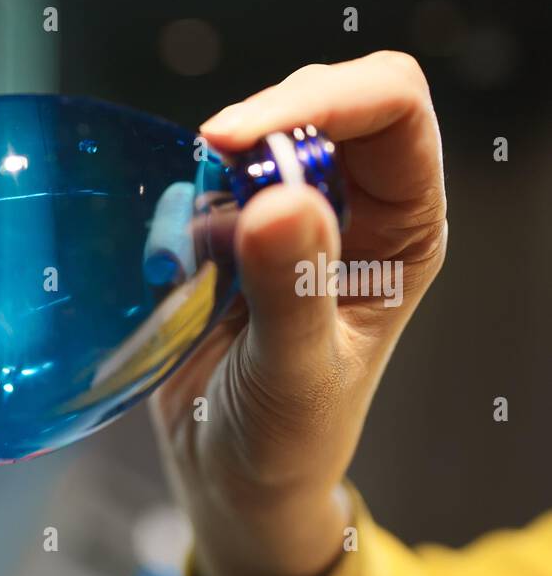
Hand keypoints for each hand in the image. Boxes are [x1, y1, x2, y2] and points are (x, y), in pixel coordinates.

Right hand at [151, 51, 447, 575]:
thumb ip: (291, 290)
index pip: (391, 114)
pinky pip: (200, 183)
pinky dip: (176, 209)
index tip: (239, 140)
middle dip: (264, 122)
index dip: (325, 101)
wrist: (226, 474)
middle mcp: (353, 212)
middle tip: (209, 159)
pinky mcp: (229, 236)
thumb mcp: (294, 376)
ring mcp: (289, 220)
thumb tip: (278, 200)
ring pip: (256, 137)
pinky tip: (173, 269)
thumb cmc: (283, 440)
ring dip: (212, 175)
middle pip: (324, 104)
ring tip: (193, 256)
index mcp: (402, 232)